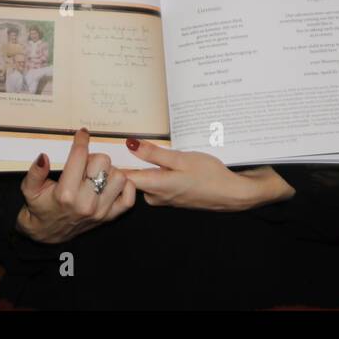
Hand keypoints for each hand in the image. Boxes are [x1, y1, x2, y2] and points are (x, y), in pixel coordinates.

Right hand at [16, 128, 135, 244]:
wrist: (47, 234)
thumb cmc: (40, 208)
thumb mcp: (29, 189)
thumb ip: (35, 173)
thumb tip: (44, 157)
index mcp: (65, 194)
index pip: (79, 156)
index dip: (81, 140)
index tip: (82, 134)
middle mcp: (85, 202)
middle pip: (103, 162)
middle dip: (94, 157)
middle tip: (85, 163)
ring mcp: (100, 211)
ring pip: (119, 176)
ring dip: (109, 171)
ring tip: (97, 174)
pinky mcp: (110, 217)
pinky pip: (130, 197)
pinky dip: (125, 187)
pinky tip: (111, 184)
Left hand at [121, 139, 285, 211]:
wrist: (231, 194)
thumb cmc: (209, 175)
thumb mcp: (181, 158)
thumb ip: (154, 153)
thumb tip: (130, 144)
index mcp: (156, 186)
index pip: (123, 178)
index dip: (113, 164)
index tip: (107, 149)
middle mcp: (155, 196)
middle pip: (132, 178)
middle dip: (130, 160)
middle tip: (130, 139)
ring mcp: (163, 199)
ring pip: (145, 179)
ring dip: (146, 164)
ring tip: (150, 147)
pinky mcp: (170, 198)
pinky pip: (156, 183)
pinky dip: (157, 171)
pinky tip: (167, 161)